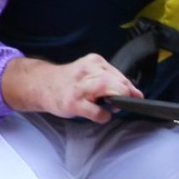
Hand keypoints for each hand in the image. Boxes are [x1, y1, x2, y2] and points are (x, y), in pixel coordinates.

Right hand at [0, 54, 142, 123]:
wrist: (41, 85)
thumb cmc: (70, 82)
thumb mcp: (91, 75)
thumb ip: (112, 81)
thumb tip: (137, 94)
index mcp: (94, 62)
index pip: (120, 75)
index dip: (130, 88)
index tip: (136, 96)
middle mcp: (88, 71)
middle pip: (117, 82)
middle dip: (125, 94)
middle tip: (121, 102)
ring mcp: (80, 87)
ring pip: (109, 90)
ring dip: (116, 101)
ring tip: (111, 106)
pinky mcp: (73, 102)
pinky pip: (97, 111)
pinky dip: (103, 115)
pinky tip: (100, 114)